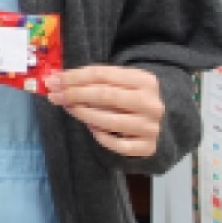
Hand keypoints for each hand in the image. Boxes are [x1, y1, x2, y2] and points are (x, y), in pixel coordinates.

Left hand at [47, 66, 163, 159]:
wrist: (168, 118)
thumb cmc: (134, 95)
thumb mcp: (123, 80)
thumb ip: (96, 79)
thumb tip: (59, 79)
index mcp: (145, 80)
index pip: (102, 75)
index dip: (74, 77)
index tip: (54, 80)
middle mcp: (151, 104)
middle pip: (104, 96)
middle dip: (74, 94)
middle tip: (54, 95)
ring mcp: (151, 127)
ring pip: (109, 121)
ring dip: (83, 114)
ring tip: (69, 108)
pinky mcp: (148, 147)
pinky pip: (117, 145)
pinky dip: (100, 136)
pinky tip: (91, 127)